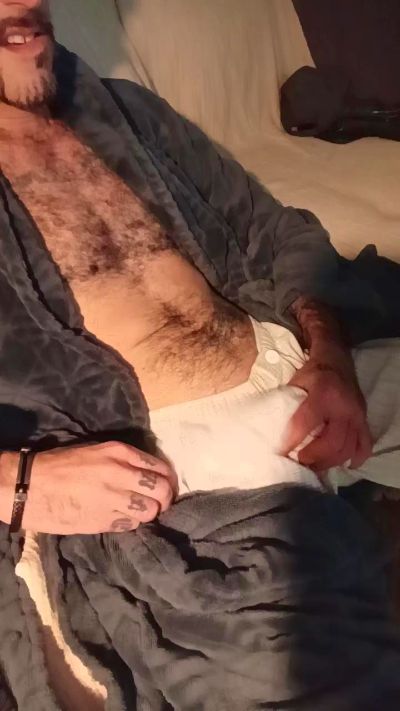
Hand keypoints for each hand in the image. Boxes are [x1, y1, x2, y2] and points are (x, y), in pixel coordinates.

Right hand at [0, 442, 177, 534]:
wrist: (30, 486)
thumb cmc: (61, 465)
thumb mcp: (97, 451)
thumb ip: (125, 461)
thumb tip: (149, 474)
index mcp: (119, 452)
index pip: (160, 468)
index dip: (168, 480)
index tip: (166, 487)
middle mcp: (120, 473)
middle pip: (161, 490)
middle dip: (164, 499)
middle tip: (159, 504)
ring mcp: (112, 499)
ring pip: (150, 511)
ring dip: (148, 514)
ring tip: (138, 513)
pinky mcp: (102, 521)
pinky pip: (130, 525)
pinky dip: (130, 523)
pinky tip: (121, 519)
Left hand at [281, 356, 372, 471]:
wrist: (337, 361)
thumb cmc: (312, 374)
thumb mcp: (295, 383)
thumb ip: (288, 405)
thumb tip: (273, 432)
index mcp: (323, 393)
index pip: (306, 422)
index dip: (292, 440)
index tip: (280, 453)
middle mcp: (344, 406)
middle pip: (332, 441)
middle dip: (314, 456)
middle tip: (300, 461)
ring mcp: (357, 415)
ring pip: (348, 448)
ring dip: (329, 462)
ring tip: (314, 466)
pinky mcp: (364, 421)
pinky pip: (365, 446)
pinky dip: (355, 459)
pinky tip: (343, 465)